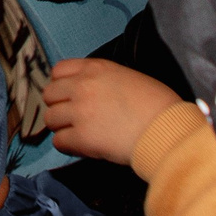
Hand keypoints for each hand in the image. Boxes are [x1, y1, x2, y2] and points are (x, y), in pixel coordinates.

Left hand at [42, 58, 183, 166]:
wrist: (167, 129)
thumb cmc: (157, 105)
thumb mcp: (128, 77)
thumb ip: (103, 81)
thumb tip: (91, 93)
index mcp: (96, 68)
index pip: (58, 70)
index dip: (61, 85)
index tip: (68, 96)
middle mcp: (83, 86)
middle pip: (49, 95)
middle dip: (58, 107)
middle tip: (72, 118)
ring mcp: (80, 111)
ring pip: (50, 119)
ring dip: (61, 127)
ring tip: (78, 134)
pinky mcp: (82, 137)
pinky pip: (59, 142)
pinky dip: (68, 146)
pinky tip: (82, 147)